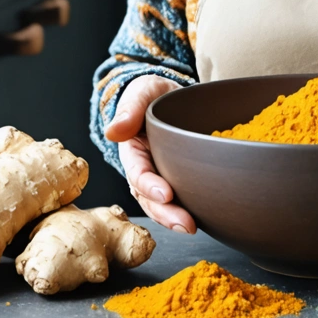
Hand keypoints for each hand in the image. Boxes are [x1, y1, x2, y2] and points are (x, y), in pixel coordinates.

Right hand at [104, 75, 195, 233]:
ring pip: (161, 204)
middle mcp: (143, 167)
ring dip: (174, 218)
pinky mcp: (176, 179)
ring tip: (192, 227)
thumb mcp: (143, 90)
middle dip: (165, 213)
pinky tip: (203, 218)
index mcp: (132, 149)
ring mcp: (159, 176)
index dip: (149, 185)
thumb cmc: (154, 93)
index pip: (137, 172)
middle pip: (149, 197)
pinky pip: (179, 199)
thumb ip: (131, 106)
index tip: (166, 194)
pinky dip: (187, 210)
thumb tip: (114, 131)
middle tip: (185, 223)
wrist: (172, 96)